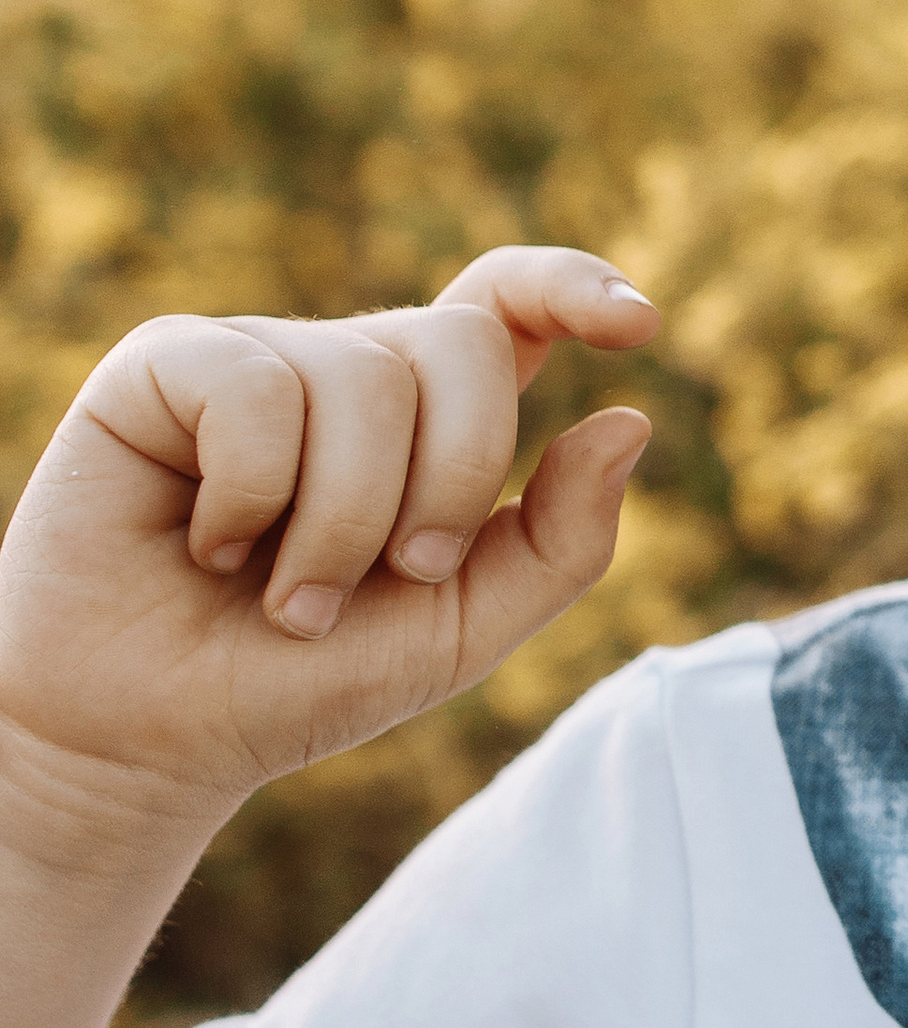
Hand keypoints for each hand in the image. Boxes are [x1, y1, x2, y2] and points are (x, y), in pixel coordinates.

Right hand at [0, 248, 657, 851]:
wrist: (151, 738)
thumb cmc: (300, 681)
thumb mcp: (461, 631)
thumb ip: (559, 542)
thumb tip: (627, 420)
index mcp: (427, 420)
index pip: (507, 308)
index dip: (571, 288)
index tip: (637, 324)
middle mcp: (347, 370)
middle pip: (462, 346)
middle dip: (450, 481)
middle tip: (396, 575)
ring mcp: (256, 356)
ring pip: (363, 376)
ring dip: (340, 525)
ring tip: (287, 597)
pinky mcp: (165, 365)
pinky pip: (257, 389)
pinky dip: (253, 498)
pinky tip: (207, 547)